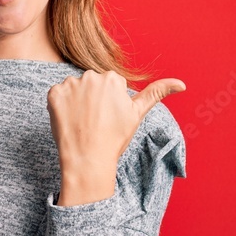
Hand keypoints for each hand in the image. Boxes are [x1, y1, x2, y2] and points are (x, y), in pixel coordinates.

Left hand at [47, 71, 184, 205]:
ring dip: (75, 102)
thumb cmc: (114, 138)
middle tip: (94, 122)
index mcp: (113, 78)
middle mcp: (91, 76)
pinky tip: (69, 121)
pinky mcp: (53, 94)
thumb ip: (157, 92)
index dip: (108, 103)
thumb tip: (182, 84)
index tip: (107, 118)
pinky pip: (56, 96)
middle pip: (91, 84)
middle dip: (92, 100)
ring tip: (81, 122)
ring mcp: (70, 85)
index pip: (108, 85)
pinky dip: (60, 107)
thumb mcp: (137, 114)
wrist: (87, 159)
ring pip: (74, 90)